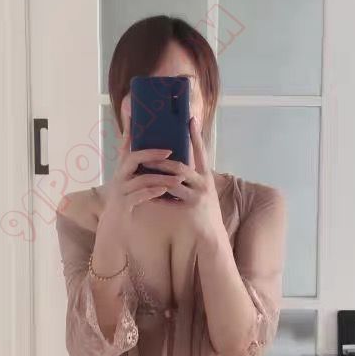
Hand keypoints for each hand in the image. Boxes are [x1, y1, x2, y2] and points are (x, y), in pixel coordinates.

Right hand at [100, 113, 185, 234]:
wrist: (115, 225)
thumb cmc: (126, 199)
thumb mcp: (128, 180)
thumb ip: (134, 163)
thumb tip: (136, 138)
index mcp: (121, 169)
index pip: (126, 148)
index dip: (133, 136)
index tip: (145, 127)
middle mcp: (119, 177)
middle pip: (133, 159)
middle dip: (152, 155)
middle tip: (170, 152)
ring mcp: (120, 191)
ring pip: (141, 179)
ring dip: (160, 177)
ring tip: (177, 178)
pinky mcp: (124, 205)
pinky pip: (139, 196)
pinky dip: (152, 192)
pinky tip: (164, 190)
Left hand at [141, 116, 224, 241]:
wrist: (212, 236)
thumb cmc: (204, 212)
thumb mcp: (202, 191)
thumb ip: (191, 178)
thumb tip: (175, 166)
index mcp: (206, 176)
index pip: (201, 152)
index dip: (196, 135)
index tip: (191, 119)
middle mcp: (204, 183)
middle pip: (180, 166)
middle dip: (162, 160)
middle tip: (146, 153)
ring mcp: (197, 196)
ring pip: (172, 181)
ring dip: (156, 175)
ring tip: (143, 168)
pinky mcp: (190, 208)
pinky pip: (168, 199)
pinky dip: (156, 195)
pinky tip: (146, 192)